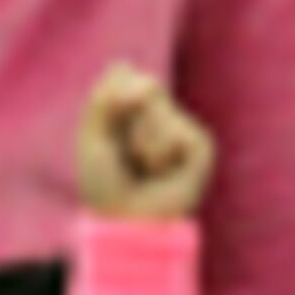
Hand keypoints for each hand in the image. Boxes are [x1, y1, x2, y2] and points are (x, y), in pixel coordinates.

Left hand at [74, 66, 214, 221]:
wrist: (125, 223)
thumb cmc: (104, 184)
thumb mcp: (92, 135)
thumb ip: (107, 99)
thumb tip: (149, 81)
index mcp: (134, 103)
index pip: (122, 71)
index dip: (108, 100)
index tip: (102, 133)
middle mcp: (162, 111)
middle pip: (144, 84)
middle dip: (123, 120)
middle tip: (123, 154)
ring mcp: (183, 128)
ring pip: (161, 110)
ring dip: (142, 142)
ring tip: (143, 168)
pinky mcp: (203, 147)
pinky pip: (178, 133)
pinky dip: (160, 154)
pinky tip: (161, 173)